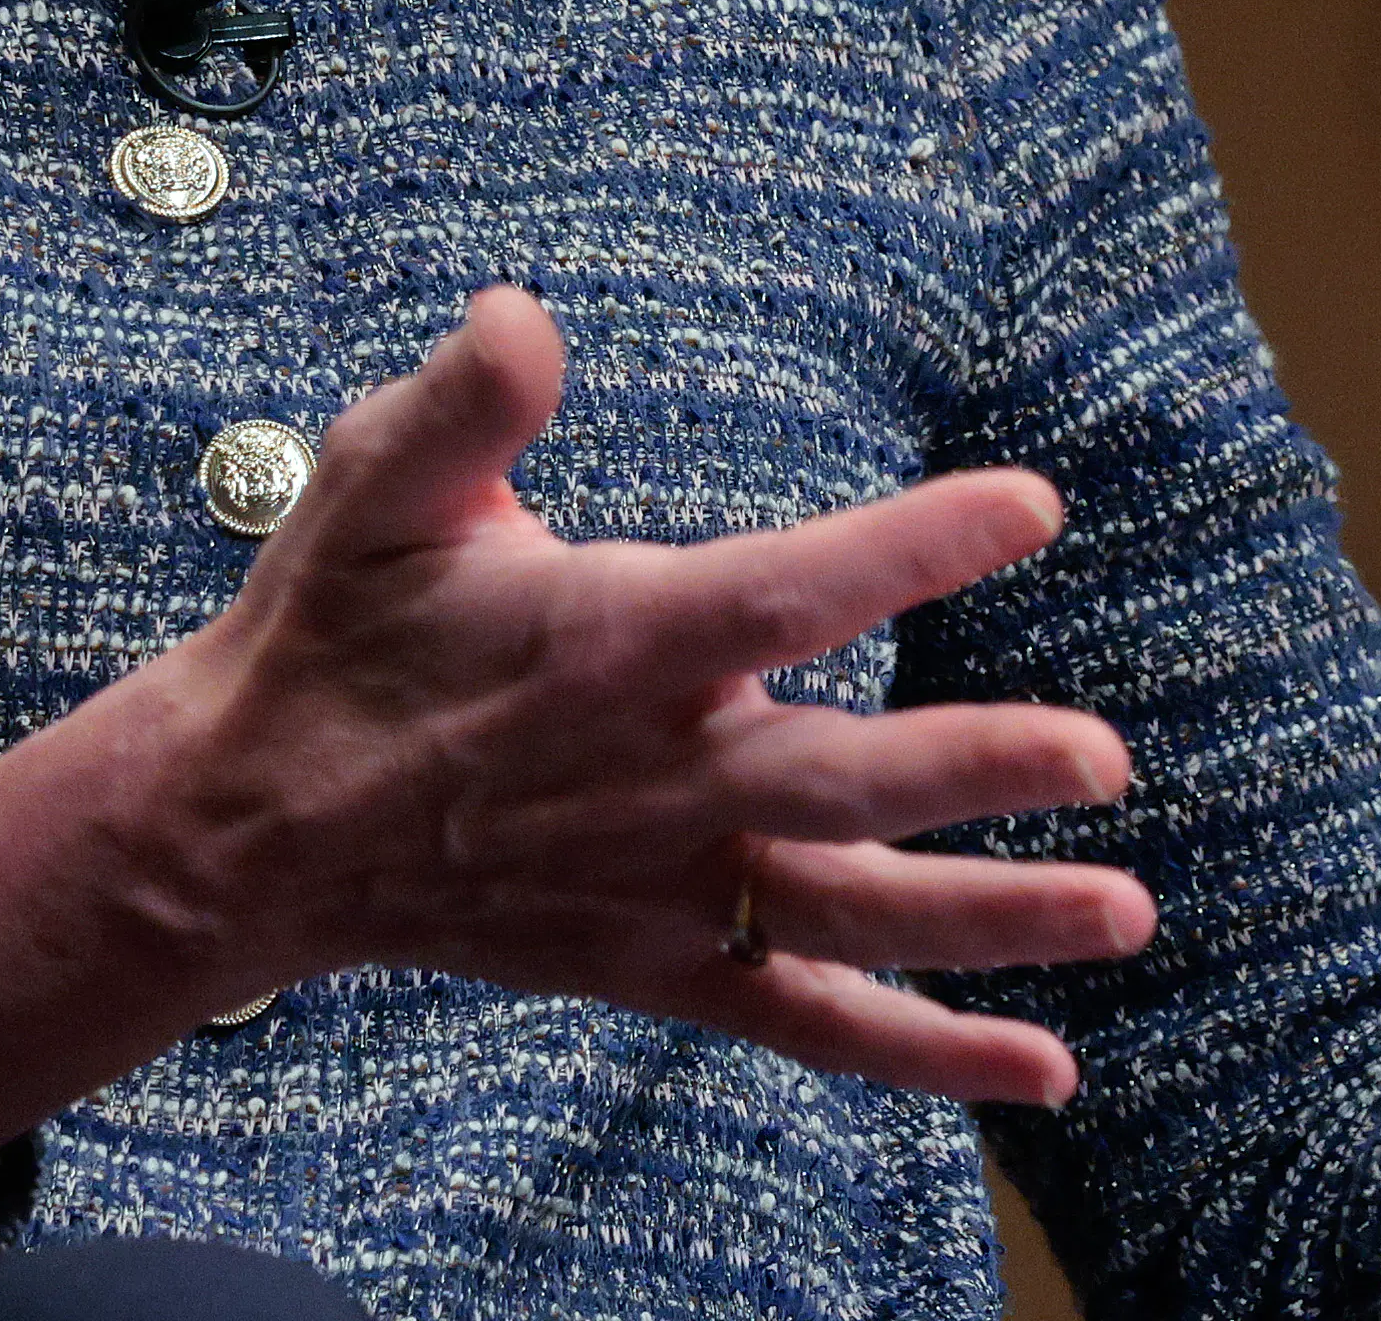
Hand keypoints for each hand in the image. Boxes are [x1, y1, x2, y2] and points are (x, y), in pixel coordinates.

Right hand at [144, 284, 1153, 1100]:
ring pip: (850, 916)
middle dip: (976, 770)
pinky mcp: (661, 964)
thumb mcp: (370, 490)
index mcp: (606, 649)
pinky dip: (927, 1054)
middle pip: (840, 784)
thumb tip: (522, 316)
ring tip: (1128, 908)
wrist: (252, 828)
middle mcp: (653, 780)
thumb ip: (458, 404)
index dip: (908, 550)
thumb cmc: (336, 636)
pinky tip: (1043, 1065)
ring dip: (994, 920)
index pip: (780, 595)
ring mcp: (665, 889)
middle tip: (1104, 757)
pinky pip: (810, 1022)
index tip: (1029, 507)